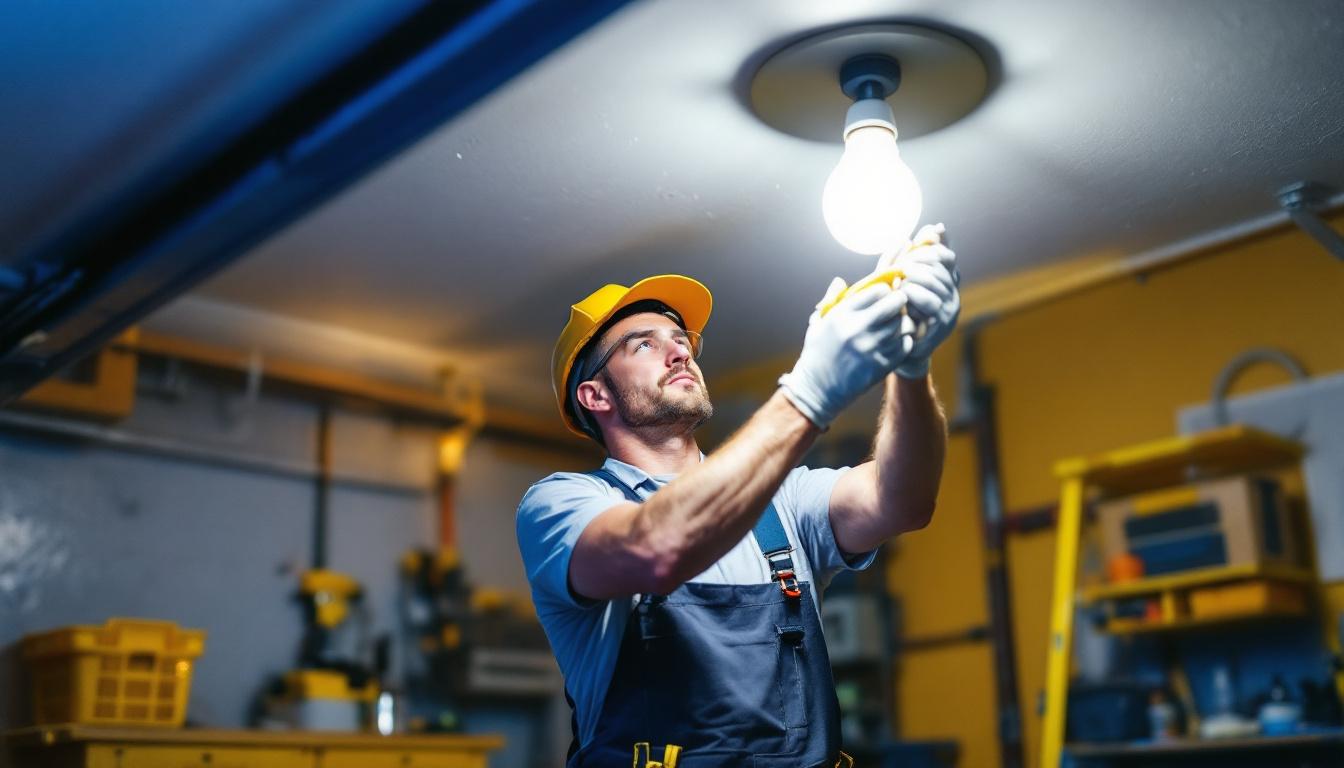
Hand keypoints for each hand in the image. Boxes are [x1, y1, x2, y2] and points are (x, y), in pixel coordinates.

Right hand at [778, 276, 913, 428]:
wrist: (818, 390)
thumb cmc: (817, 353)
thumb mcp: (818, 323)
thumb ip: (831, 300)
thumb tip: (840, 281)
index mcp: (842, 315)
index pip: (878, 290)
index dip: (885, 289)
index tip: (884, 294)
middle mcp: (858, 330)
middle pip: (896, 304)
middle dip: (900, 301)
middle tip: (898, 305)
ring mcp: (871, 349)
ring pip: (904, 324)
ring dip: (904, 321)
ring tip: (897, 324)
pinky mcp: (881, 366)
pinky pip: (906, 345)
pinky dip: (905, 340)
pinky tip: (896, 341)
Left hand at [888, 223, 959, 378]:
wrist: (898, 347)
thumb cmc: (897, 310)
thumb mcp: (900, 279)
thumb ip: (912, 254)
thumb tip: (935, 226)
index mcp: (945, 280)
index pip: (946, 255)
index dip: (930, 247)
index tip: (911, 248)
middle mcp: (952, 292)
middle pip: (941, 264)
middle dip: (918, 260)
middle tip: (900, 264)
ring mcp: (950, 308)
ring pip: (936, 280)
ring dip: (914, 276)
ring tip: (899, 279)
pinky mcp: (943, 323)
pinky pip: (930, 301)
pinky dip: (913, 294)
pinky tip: (902, 294)